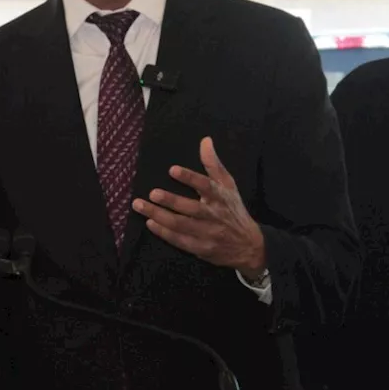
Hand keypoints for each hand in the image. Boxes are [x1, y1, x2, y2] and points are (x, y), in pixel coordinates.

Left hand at [132, 137, 265, 276]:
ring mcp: (207, 234)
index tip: (172, 170)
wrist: (248, 245)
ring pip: (180, 225)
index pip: (206, 186)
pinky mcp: (201, 248)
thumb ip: (214, 164)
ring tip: (140, 206)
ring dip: (159, 215)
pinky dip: (163, 232)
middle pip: (190, 208)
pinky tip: (150, 223)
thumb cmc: (233, 210)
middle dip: (170, 200)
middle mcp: (214, 215)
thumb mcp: (228, 186)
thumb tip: (205, 140)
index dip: (190, 178)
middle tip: (152, 193)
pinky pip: (179, 240)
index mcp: (221, 197)